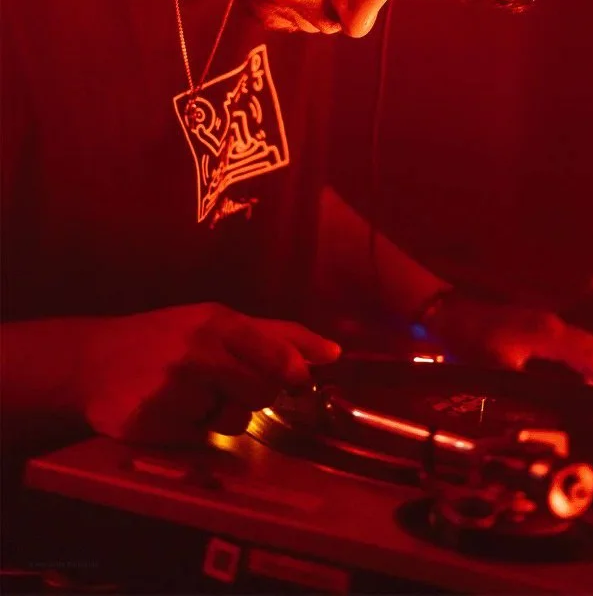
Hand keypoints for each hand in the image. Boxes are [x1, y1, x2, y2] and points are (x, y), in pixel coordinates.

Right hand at [82, 303, 340, 445]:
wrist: (93, 359)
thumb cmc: (168, 337)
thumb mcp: (216, 322)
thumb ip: (275, 336)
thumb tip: (333, 353)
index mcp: (218, 321)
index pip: (276, 350)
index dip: (295, 371)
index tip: (300, 382)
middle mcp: (198, 351)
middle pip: (263, 389)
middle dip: (255, 392)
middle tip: (226, 381)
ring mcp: (174, 388)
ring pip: (234, 418)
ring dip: (223, 413)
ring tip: (192, 394)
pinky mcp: (155, 423)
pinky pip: (200, 438)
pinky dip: (193, 429)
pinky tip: (171, 410)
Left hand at [426, 293, 592, 394]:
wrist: (447, 313)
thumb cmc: (469, 340)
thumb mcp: (497, 369)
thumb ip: (528, 390)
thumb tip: (553, 414)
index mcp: (548, 334)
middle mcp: (552, 325)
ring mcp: (544, 323)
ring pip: (584, 346)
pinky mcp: (535, 326)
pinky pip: (570, 345)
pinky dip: (581, 365)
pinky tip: (577, 384)